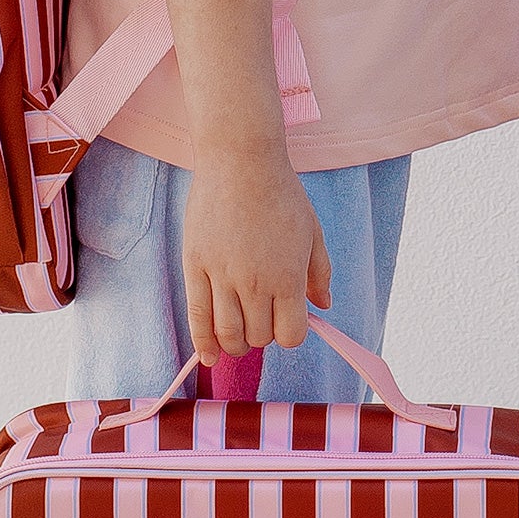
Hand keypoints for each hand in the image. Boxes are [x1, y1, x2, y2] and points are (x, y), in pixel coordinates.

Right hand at [181, 145, 331, 360]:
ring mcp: (222, 276)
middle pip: (259, 337)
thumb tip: (323, 305)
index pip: (290, 335)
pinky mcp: (195, 266)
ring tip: (238, 334)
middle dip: (263, 335)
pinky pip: (197, 316)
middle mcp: (255, 283)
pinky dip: (203, 343)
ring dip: (235, 343)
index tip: (287, 321)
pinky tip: (209, 356)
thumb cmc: (281, 194)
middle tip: (261, 319)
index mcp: (288, 277)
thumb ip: (319, 272)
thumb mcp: (313, 231)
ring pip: (228, 334)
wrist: (241, 162)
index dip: (290, 334)